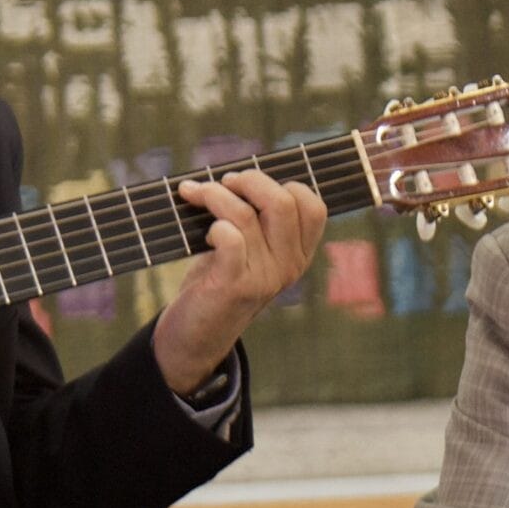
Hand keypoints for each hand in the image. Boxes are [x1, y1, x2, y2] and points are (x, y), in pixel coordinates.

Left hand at [153, 171, 325, 393]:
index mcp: (299, 253)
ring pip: (246, 214)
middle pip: (283, 202)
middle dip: (249, 180)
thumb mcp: (251, 250)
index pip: (314, 207)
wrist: (197, 334)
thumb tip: (238, 173)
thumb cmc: (220, 279)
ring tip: (195, 194)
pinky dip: (213, 224)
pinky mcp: (236, 285)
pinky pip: (230, 238)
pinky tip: (204, 232)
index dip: (284, 184)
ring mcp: (265, 277)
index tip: (252, 185)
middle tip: (224, 183)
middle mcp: (289, 265)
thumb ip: (257, 219)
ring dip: (214, 195)